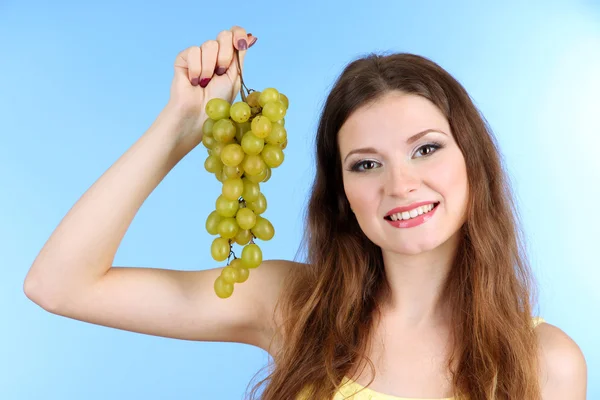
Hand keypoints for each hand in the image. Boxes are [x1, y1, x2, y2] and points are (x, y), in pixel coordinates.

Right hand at [165, 26, 256, 154]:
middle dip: (225, 56)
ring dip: (210, 67)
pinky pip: (194, 51)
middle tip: (220, 73)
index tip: (241, 45)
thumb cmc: (218, 102)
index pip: (234, 33)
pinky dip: (196, 69)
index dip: (238, 34)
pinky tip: (195, 81)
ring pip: (209, 44)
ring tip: (205, 83)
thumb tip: (250, 37)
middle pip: (224, 35)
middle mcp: (214, 53)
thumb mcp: (235, 78)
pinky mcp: (184, 58)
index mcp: (229, 57)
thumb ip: (239, 57)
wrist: (199, 114)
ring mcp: (199, 55)